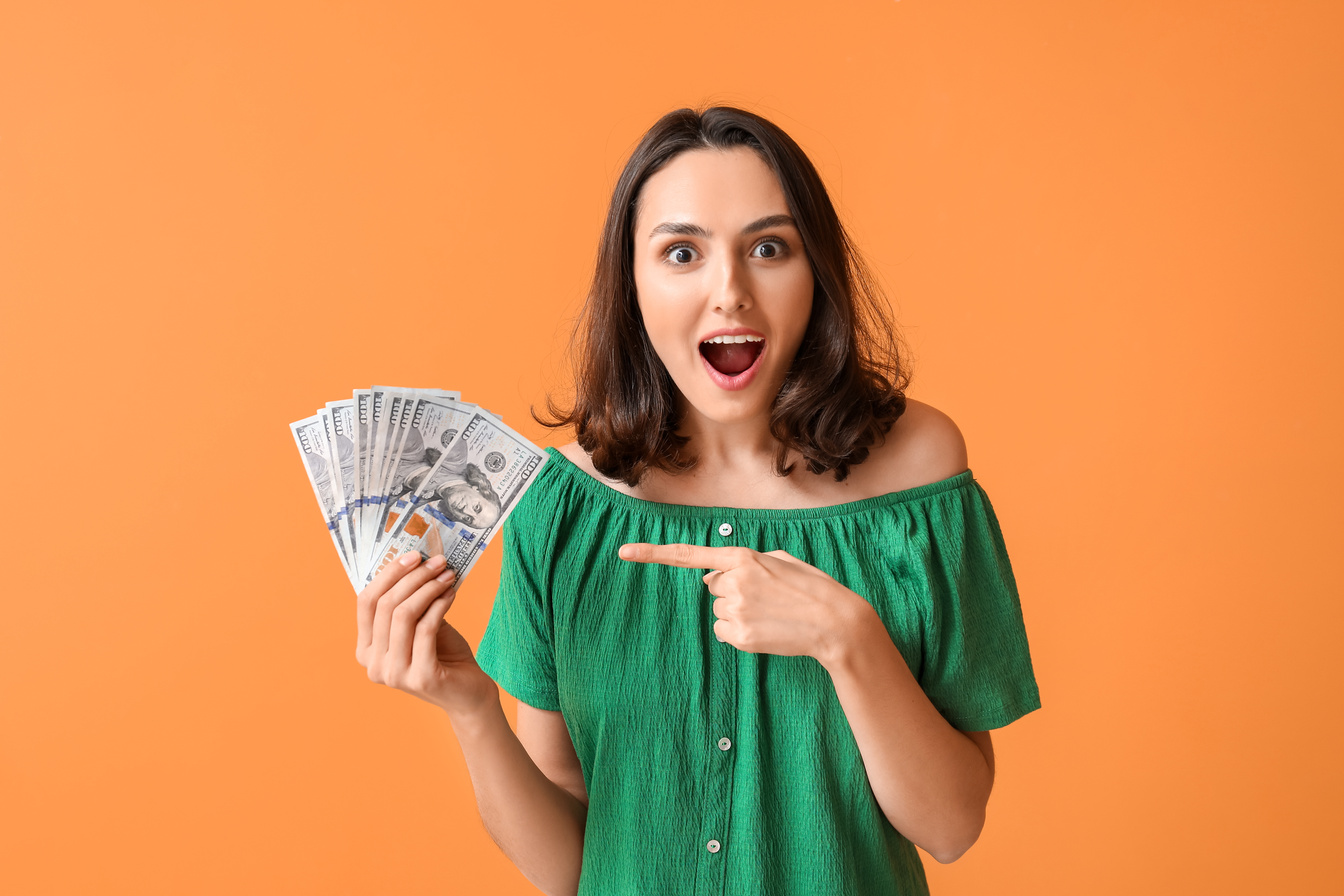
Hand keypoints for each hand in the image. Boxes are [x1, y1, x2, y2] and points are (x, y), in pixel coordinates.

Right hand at [354, 551, 495, 716]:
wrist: (468, 693)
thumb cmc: (443, 654)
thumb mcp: (418, 625)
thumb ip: (408, 602)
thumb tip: (415, 561)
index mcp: (365, 650)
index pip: (366, 603)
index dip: (388, 574)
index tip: (413, 555)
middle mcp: (373, 665)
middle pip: (386, 606)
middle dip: (414, 577)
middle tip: (437, 561)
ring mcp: (394, 674)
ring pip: (404, 615)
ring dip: (429, 588)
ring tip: (447, 575)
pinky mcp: (420, 677)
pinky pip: (426, 628)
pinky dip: (440, 605)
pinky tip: (451, 594)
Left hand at [618, 543, 866, 661]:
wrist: (834, 622)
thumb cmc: (810, 587)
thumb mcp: (778, 560)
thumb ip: (740, 563)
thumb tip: (709, 581)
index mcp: (742, 557)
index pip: (689, 555)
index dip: (653, 554)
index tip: (624, 552)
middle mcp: (733, 582)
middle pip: (713, 588)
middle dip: (733, 591)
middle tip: (767, 597)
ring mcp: (734, 610)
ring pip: (718, 612)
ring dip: (738, 613)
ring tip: (770, 614)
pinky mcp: (739, 636)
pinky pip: (724, 632)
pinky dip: (739, 633)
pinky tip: (765, 629)